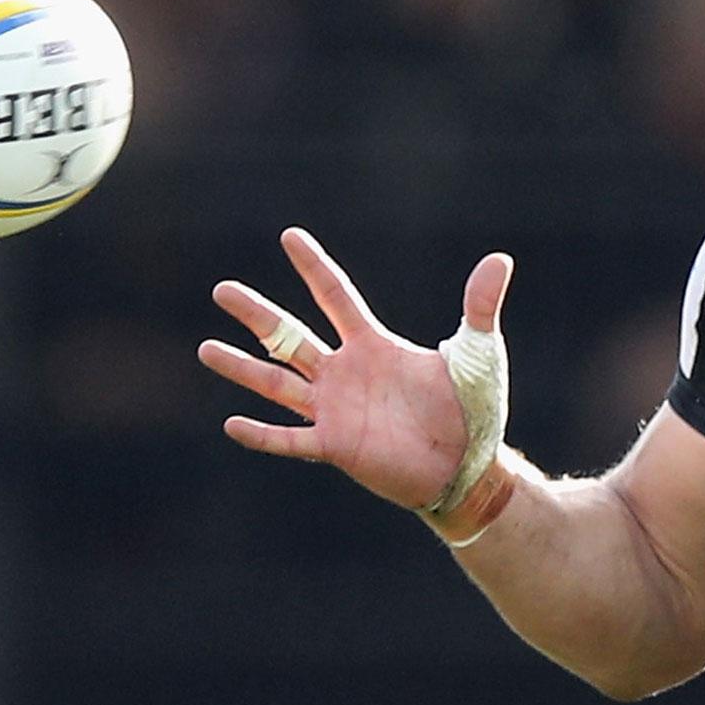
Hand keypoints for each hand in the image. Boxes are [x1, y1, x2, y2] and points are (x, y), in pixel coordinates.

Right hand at [199, 228, 513, 509]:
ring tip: (204, 348)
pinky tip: (231, 424)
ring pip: (277, 384)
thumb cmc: (474, 411)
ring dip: (242, 367)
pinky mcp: (337, 448)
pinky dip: (262, 434)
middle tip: (221, 290)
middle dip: (257, 313)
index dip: (314, 267)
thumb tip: (500, 259)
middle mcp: (346, 374)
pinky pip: (291, 440)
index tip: (289, 236)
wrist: (470, 468)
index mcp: (374, 346)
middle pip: (290, 336)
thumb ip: (480, 307)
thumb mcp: (478, 355)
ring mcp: (336, 411)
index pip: (336, 297)